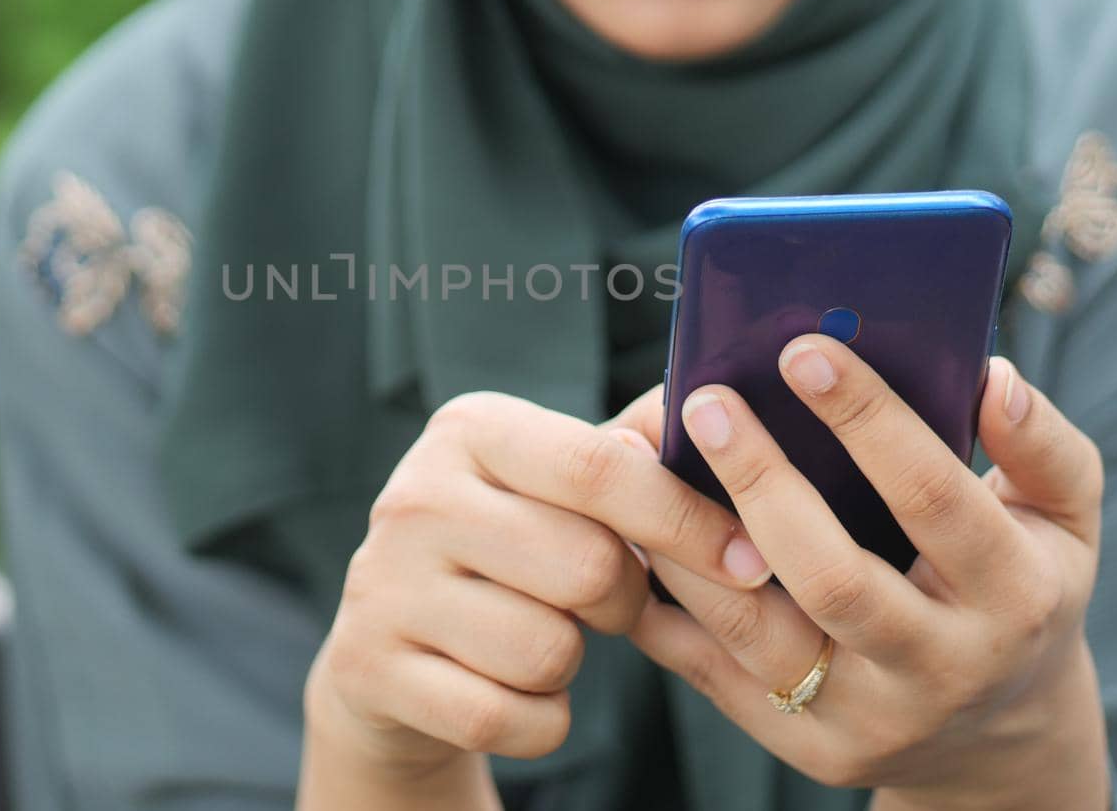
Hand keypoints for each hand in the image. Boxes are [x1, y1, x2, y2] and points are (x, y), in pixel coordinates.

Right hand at [302, 389, 768, 797]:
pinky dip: (536, 720)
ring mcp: (383, 583)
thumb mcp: (554, 480)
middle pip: (587, 567)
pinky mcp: (369, 667)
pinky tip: (510, 689)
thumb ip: (635, 445)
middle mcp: (415, 495)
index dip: (687, 519)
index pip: (599, 468)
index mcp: (470, 429)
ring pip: (548, 651)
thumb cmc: (509, 546)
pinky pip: (507, 719)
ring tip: (541, 633)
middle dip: (624, 600)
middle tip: (606, 599)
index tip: (748, 560)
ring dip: (570, 663)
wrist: (387, 643)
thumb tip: (724, 397)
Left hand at [627, 338, 1108, 809]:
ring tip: (641, 456)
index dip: (868, 421)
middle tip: (707, 401)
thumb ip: (1040, 445)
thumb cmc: (1021, 587)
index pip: (934, 499)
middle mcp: (941, 668)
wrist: (998, 736)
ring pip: (752, 631)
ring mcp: (868, 718)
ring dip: (686, 540)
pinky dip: (661, 598)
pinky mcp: (805, 746)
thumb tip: (989, 377)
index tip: (804, 351)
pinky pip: (709, 671)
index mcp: (1014, 597)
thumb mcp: (1064, 519)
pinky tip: (629, 529)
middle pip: (832, 576)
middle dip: (761, 479)